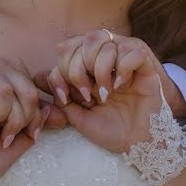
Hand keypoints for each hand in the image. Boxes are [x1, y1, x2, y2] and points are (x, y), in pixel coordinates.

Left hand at [46, 30, 185, 118]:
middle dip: (79, 67)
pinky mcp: (147, 67)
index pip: (70, 47)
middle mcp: (109, 59)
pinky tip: (121, 85)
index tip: (67, 97)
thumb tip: (38, 78)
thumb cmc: (110, 131)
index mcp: (91, 66)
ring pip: (107, 42)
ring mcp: (127, 61)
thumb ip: (61, 96)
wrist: (138, 146)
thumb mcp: (78, 116)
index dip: (63, 69)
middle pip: (87, 39)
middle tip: (87, 93)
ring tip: (106, 92)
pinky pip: (133, 51)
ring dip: (100, 68)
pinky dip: (123, 67)